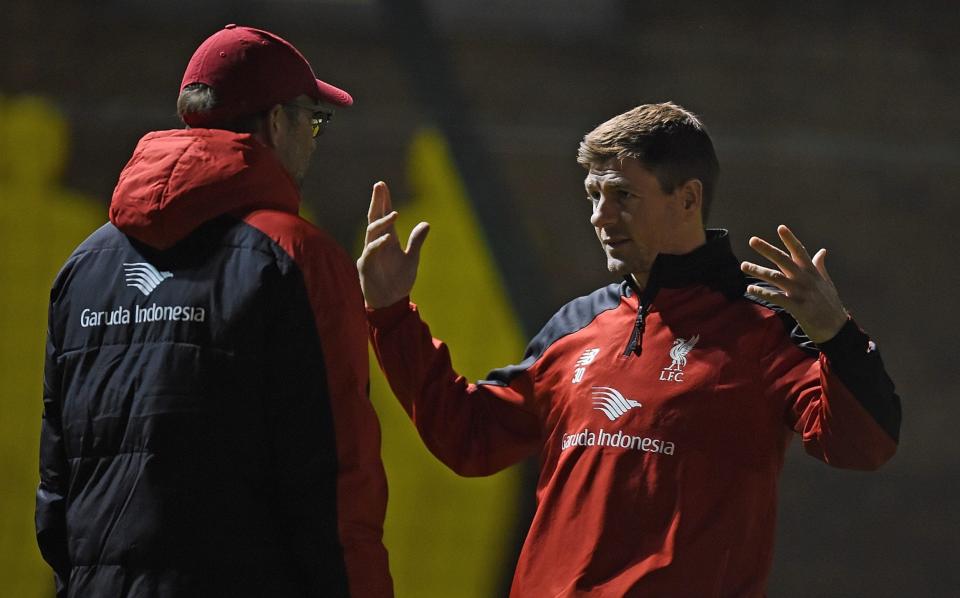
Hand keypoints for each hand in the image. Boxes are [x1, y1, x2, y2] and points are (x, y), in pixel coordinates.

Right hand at [357, 181, 429, 308]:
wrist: (390, 302)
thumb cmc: (398, 281)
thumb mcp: (412, 259)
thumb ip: (416, 242)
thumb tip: (426, 224)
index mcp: (388, 240)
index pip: (384, 216)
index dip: (384, 201)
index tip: (382, 185)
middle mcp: (377, 243)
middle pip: (375, 218)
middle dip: (377, 202)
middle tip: (379, 185)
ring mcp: (370, 253)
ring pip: (372, 232)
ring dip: (383, 222)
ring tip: (396, 213)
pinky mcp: (366, 265)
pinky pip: (371, 251)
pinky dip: (379, 244)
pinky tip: (388, 237)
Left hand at [740, 225, 847, 343]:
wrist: (837, 329)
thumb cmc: (830, 305)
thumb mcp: (826, 283)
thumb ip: (820, 266)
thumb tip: (822, 251)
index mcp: (812, 272)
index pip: (800, 251)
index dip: (790, 239)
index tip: (781, 227)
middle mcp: (805, 279)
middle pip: (783, 260)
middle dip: (767, 249)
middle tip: (752, 240)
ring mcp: (801, 293)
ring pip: (776, 277)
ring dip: (758, 271)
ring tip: (743, 265)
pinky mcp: (797, 307)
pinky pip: (777, 297)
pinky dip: (763, 292)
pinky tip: (750, 289)